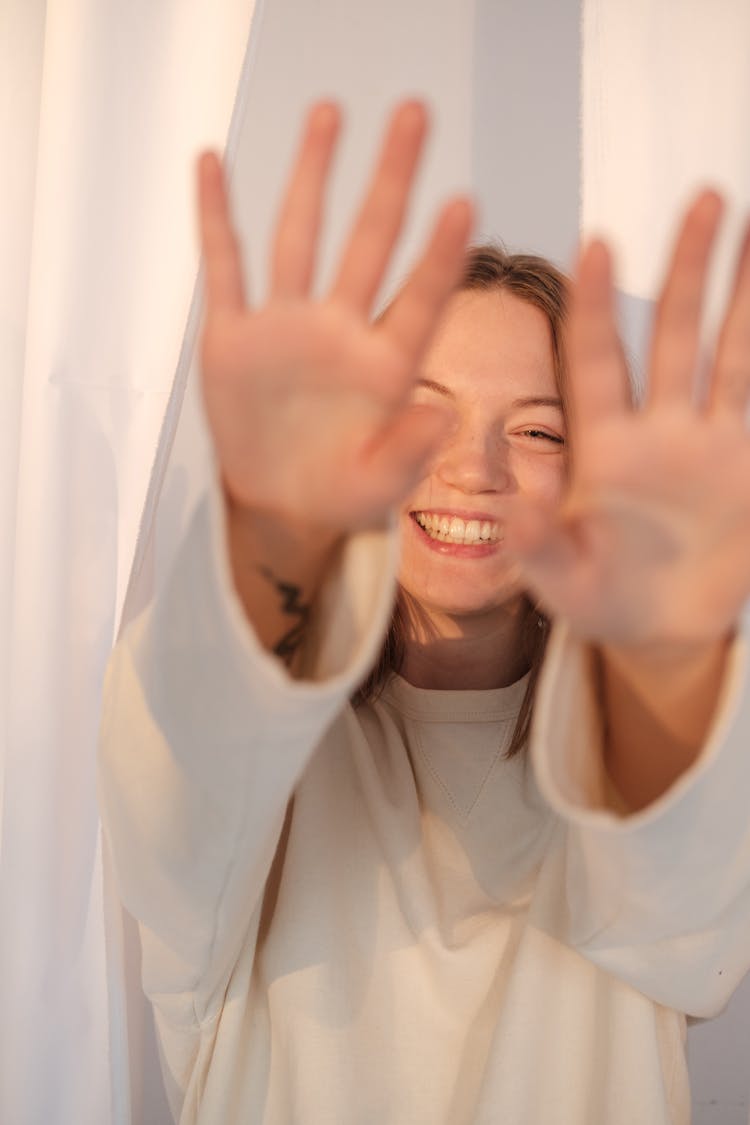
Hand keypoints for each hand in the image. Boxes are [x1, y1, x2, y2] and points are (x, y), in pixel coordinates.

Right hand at [197, 101, 472, 536]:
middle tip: (414, 115)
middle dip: (391, 180)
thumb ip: (407, 454)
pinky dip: (216, 218)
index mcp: (386, 366)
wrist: (280, 504)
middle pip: (370, 242)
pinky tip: (213, 165)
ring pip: (301, 237)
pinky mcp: (234, 335)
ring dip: (312, 176)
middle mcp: (341, 332)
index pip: (421, 299)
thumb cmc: (340, 494)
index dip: (439, 256)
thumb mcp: (377, 488)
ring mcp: (288, 327)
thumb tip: (441, 414)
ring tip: (330, 112)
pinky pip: (224, 267)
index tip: (463, 204)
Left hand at [505, 192, 749, 647]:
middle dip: (686, 269)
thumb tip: (515, 511)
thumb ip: (540, 547)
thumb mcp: (563, 581)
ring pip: (729, 351)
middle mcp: (656, 429)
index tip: (594, 246)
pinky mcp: (747, 462)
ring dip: (742, 293)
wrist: (661, 630)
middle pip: (671, 333)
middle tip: (700, 199)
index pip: (595, 361)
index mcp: (601, 448)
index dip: (594, 306)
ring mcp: (707, 441)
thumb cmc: (599, 602)